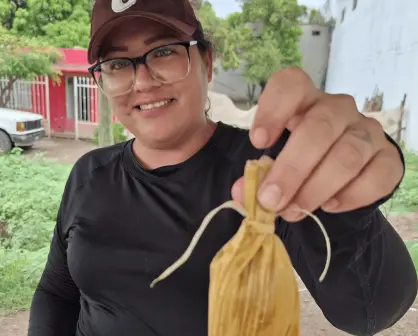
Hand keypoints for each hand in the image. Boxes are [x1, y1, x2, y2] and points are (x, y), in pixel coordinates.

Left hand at [231, 67, 403, 221]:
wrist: (343, 172)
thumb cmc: (300, 159)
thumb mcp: (272, 161)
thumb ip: (255, 175)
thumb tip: (243, 194)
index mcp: (303, 100)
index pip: (291, 84)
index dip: (273, 110)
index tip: (257, 143)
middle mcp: (338, 109)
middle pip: (319, 127)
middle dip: (291, 168)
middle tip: (271, 199)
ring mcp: (367, 131)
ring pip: (347, 155)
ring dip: (316, 189)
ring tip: (293, 211)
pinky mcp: (388, 158)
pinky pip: (377, 176)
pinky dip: (351, 196)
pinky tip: (329, 206)